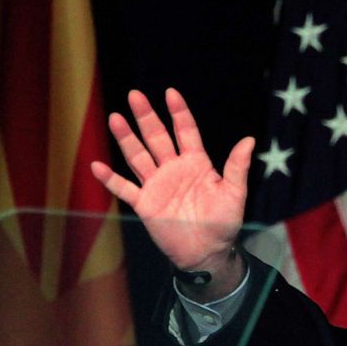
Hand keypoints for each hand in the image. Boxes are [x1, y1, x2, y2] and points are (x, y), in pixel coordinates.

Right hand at [91, 88, 253, 297]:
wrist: (207, 252)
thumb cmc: (224, 223)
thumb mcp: (234, 194)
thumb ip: (236, 167)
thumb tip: (249, 140)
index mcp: (196, 163)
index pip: (186, 131)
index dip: (179, 113)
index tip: (170, 93)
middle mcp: (173, 169)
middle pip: (157, 138)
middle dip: (146, 117)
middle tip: (135, 95)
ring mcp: (157, 185)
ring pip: (138, 157)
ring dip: (126, 139)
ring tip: (116, 118)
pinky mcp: (145, 204)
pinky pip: (125, 189)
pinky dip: (111, 179)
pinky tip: (96, 166)